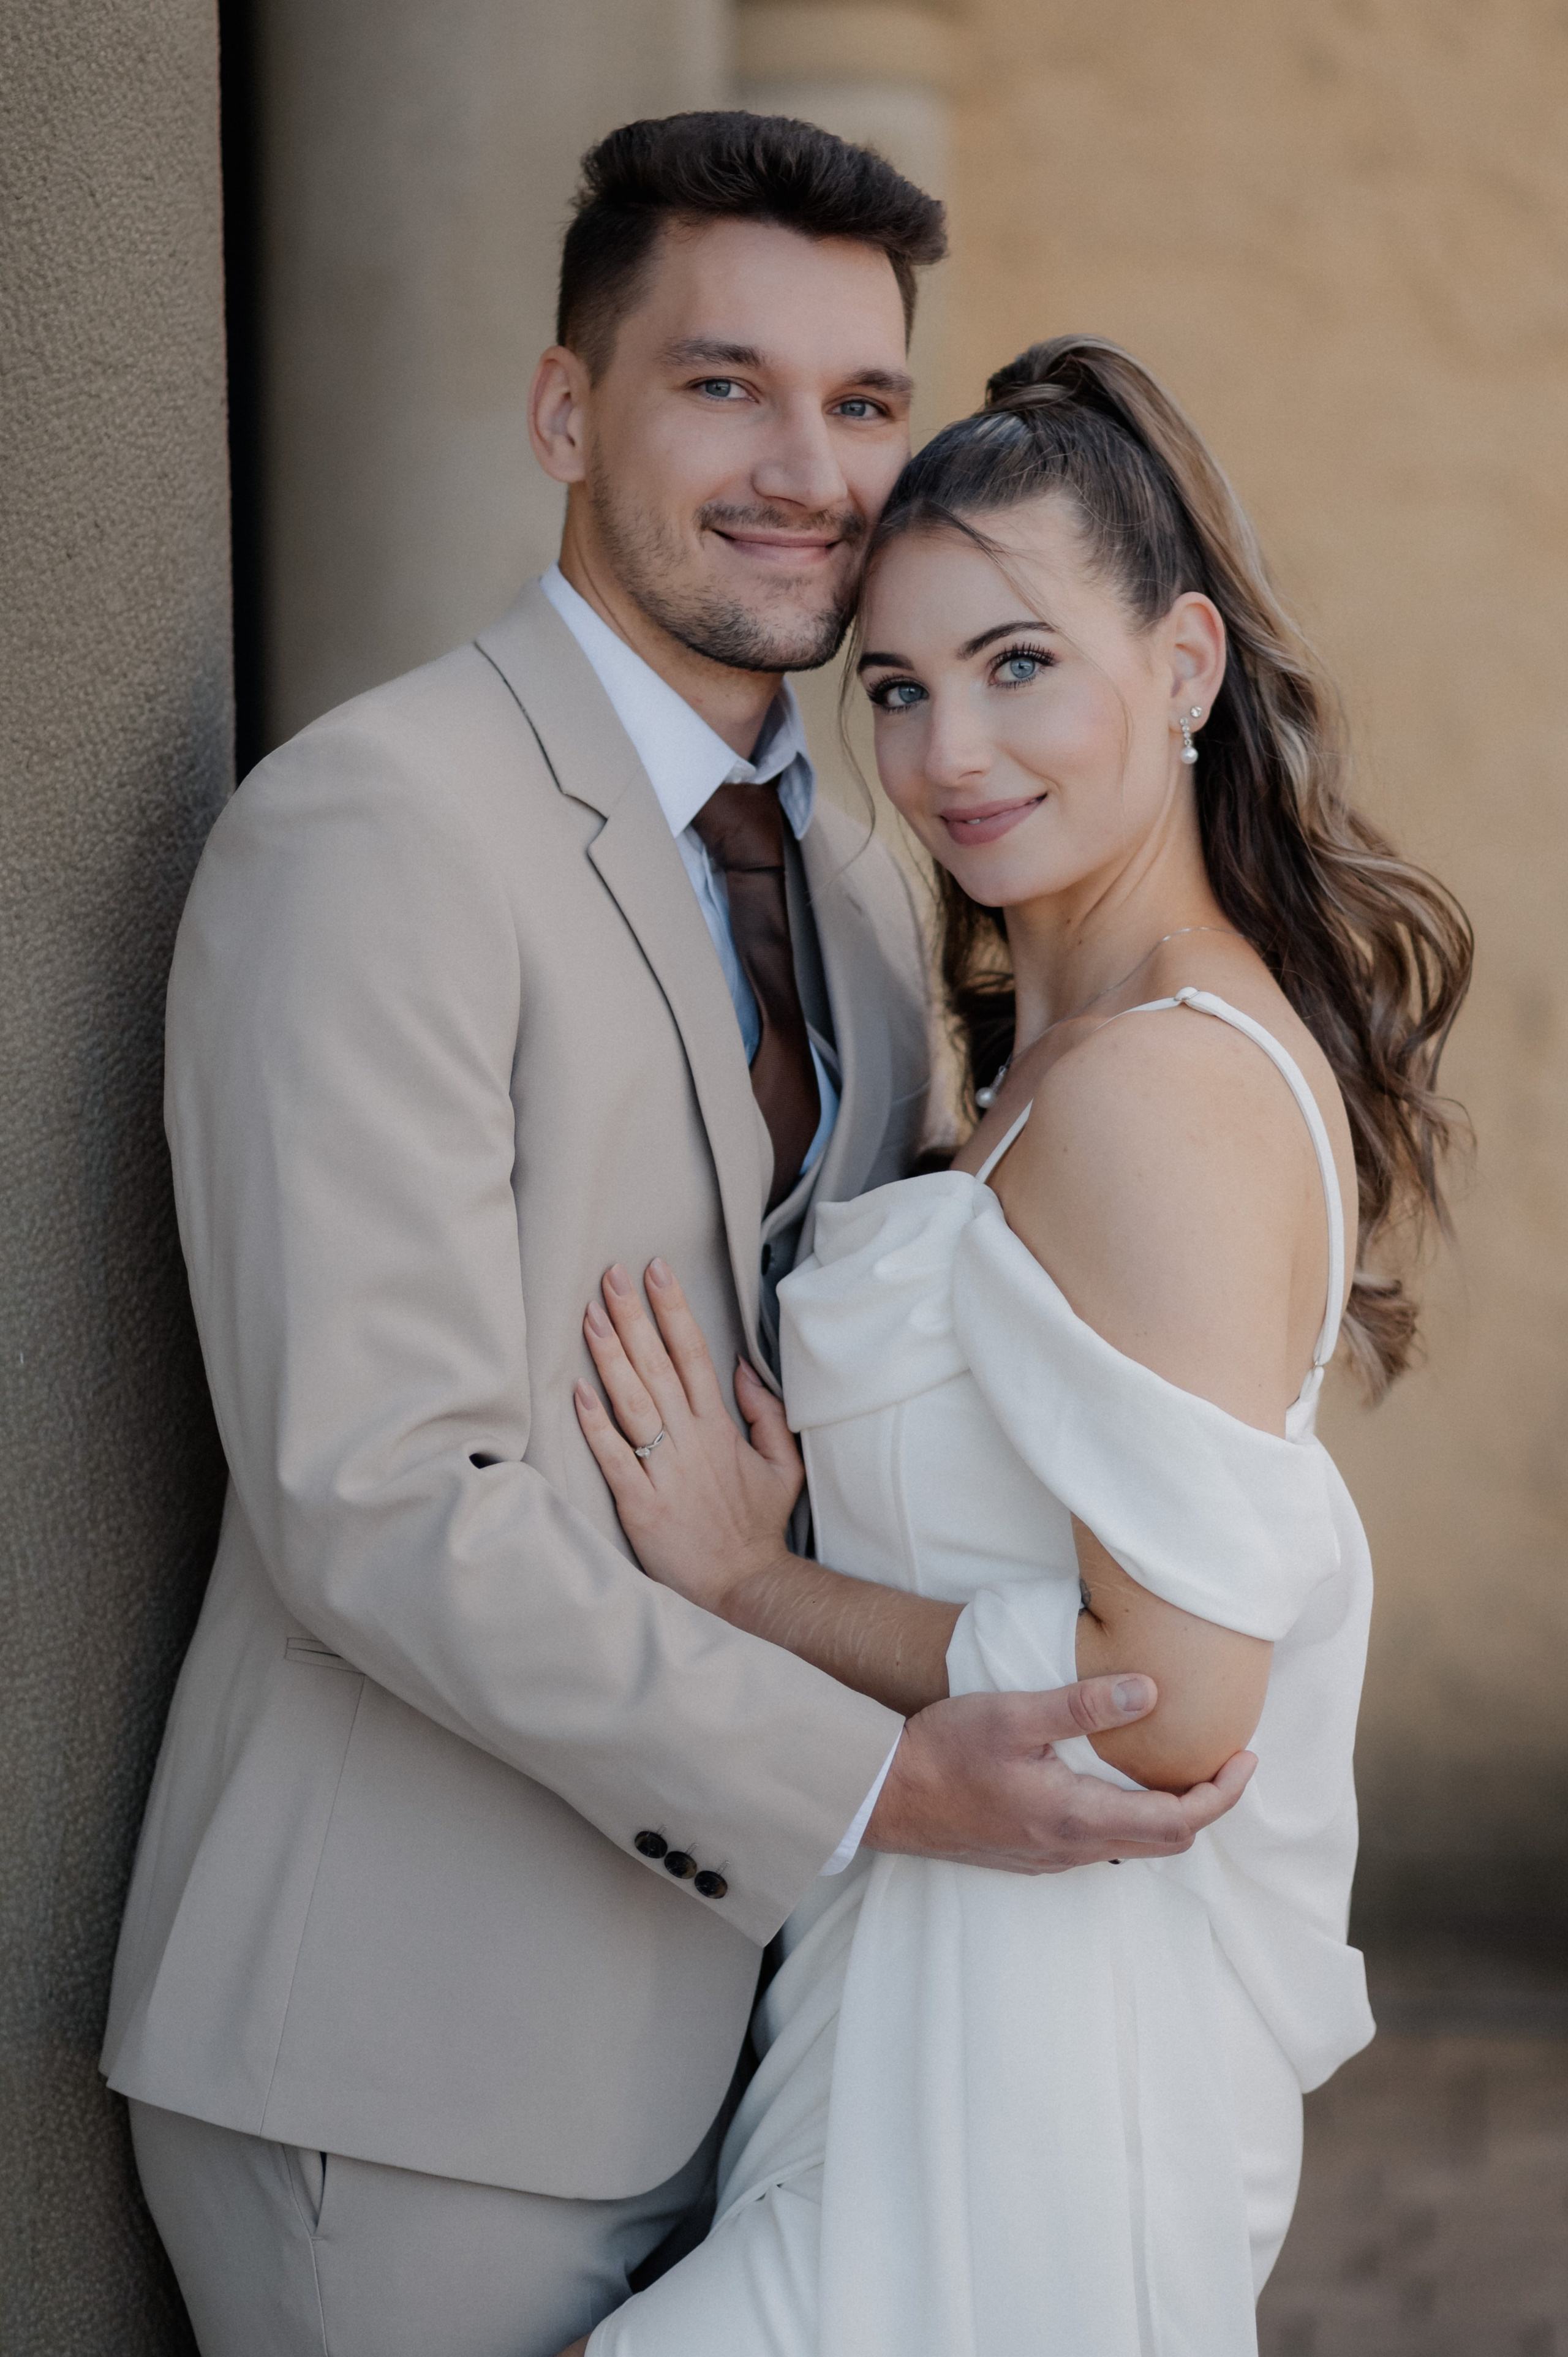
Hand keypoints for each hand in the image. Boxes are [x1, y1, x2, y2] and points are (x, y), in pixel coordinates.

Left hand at [575, 1258, 803, 1612]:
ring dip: (610, 1357)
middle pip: (658, 1366)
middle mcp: (691, 1441)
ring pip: (633, 1403)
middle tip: (610, 1274)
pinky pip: (615, 1457)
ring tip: (590, 1315)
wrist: (744, 1586)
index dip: (673, 1309)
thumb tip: (745, 1368)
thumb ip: (767, 1414)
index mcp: (719, 1427)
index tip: (655, 1270)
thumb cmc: (756, 1527)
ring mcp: (665, 1471)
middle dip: (634, 1316)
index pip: (694, 1354)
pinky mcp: (642, 1505)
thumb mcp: (783, 1466)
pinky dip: (596, 1425)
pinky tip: (577, 1392)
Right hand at [865, 1684, 1255, 1871]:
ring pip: (1135, 1845)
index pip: (1178, 1821)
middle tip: (1227, 1762)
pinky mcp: (1032, 1855)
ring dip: (1170, 1813)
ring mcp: (1051, 1858)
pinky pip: (1103, 1844)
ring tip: (1183, 1768)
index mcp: (1077, 1816)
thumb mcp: (1013, 1714)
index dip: (1221, 1795)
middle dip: (1207, 1804)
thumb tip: (1149, 1692)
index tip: (1245, 1759)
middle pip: (1166, 1842)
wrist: (885, 1798)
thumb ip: (1082, 1704)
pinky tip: (1121, 1783)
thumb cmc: (943, 1751)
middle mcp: (1072, 1849)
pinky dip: (1133, 1817)